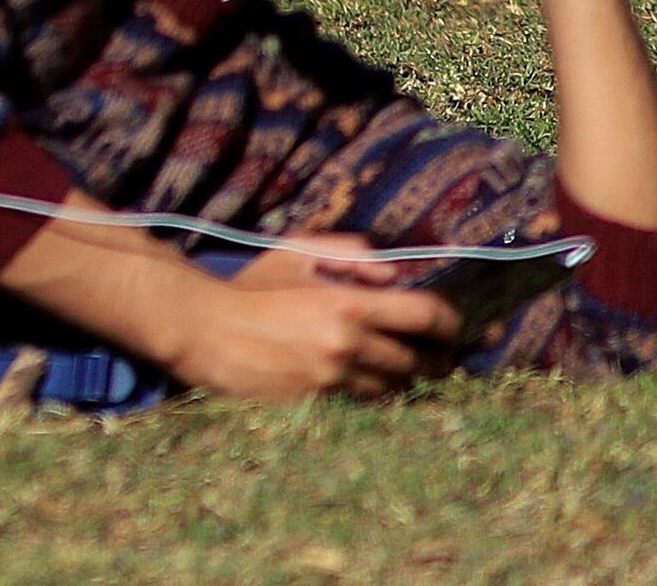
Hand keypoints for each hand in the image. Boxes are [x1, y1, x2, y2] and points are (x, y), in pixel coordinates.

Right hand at [169, 251, 464, 399]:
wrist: (204, 329)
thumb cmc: (251, 286)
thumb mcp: (295, 252)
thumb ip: (349, 253)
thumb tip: (394, 273)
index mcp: (347, 304)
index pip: (426, 316)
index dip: (450, 322)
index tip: (452, 325)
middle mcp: (348, 346)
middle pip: (418, 361)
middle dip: (430, 356)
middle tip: (432, 352)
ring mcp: (333, 380)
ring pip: (393, 387)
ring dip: (398, 376)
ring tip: (392, 366)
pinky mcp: (319, 404)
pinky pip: (362, 403)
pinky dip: (368, 391)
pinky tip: (360, 379)